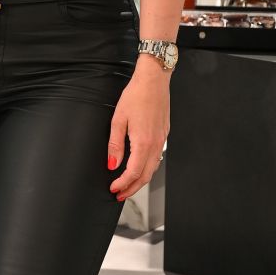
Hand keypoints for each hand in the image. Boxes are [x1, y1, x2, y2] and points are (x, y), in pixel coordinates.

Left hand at [107, 60, 170, 202]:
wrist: (153, 80)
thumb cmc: (136, 95)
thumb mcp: (118, 119)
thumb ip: (115, 145)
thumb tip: (112, 164)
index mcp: (143, 142)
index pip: (133, 173)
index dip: (122, 184)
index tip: (113, 188)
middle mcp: (155, 144)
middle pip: (145, 175)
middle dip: (132, 188)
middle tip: (120, 195)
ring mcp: (161, 140)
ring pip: (153, 168)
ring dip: (140, 180)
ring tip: (128, 185)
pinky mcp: (164, 134)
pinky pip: (157, 158)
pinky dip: (148, 168)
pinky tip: (140, 168)